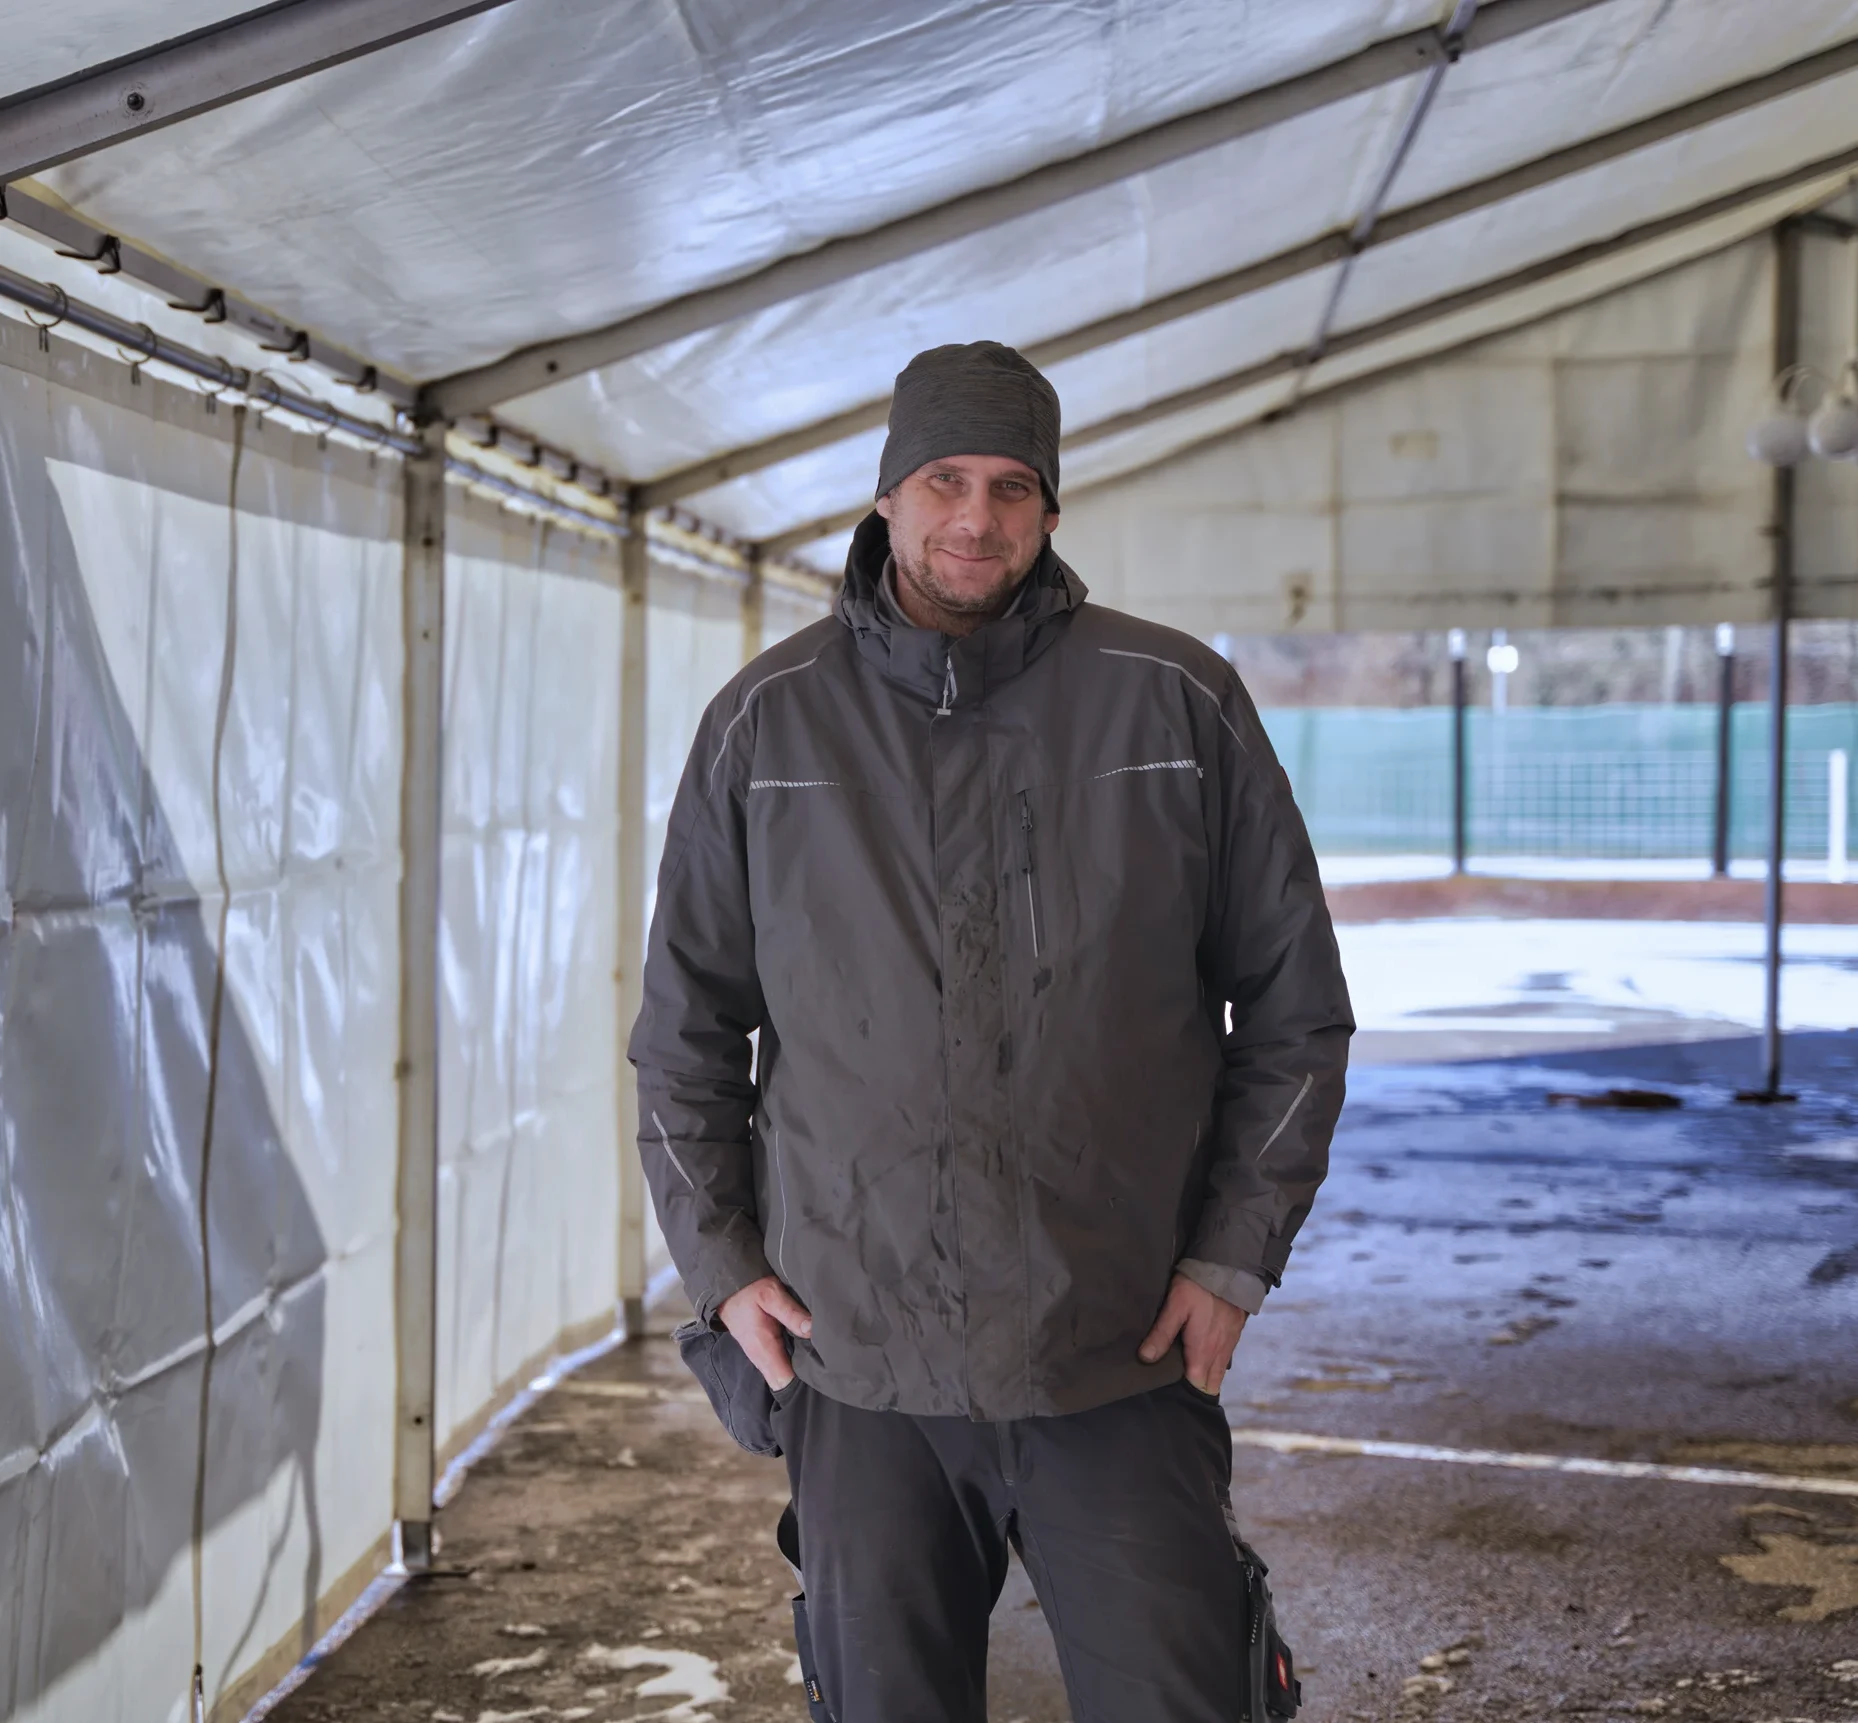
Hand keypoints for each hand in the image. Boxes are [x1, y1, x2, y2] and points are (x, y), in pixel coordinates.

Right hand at [718, 1275, 812, 1389]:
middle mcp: (760, 1359)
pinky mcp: (762, 1352)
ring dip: (800, 1373)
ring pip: (782, 1377)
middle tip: (826, 1372)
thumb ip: (791, 1313)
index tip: (822, 1378)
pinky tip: (806, 1356)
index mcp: (763, 1349)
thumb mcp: (772, 1295)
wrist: (726, 1288)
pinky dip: (792, 1364)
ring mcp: (760, 1358)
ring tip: (820, 1365)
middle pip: (785, 1384)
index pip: (784, 1383)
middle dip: (805, 1382)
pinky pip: (779, 1366)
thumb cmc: (748, 1291)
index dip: (804, 1384)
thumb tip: (812, 1330)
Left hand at [1138, 1273, 1248, 1396]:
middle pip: (1209, 1382)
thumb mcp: (1175, 1307)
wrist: (1230, 1269)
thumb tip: (1145, 1359)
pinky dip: (1216, 1365)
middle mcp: (1218, 1353)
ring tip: (1191, 1378)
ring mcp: (1229, 1344)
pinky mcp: (1235, 1334)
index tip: (1170, 1388)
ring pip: (1219, 1372)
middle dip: (1197, 1387)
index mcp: (1202, 1351)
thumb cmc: (1198, 1289)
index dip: (1184, 1388)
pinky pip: (1225, 1359)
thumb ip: (1161, 1333)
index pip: (1195, 1384)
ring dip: (1208, 1377)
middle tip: (1179, 1386)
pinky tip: (1206, 1360)